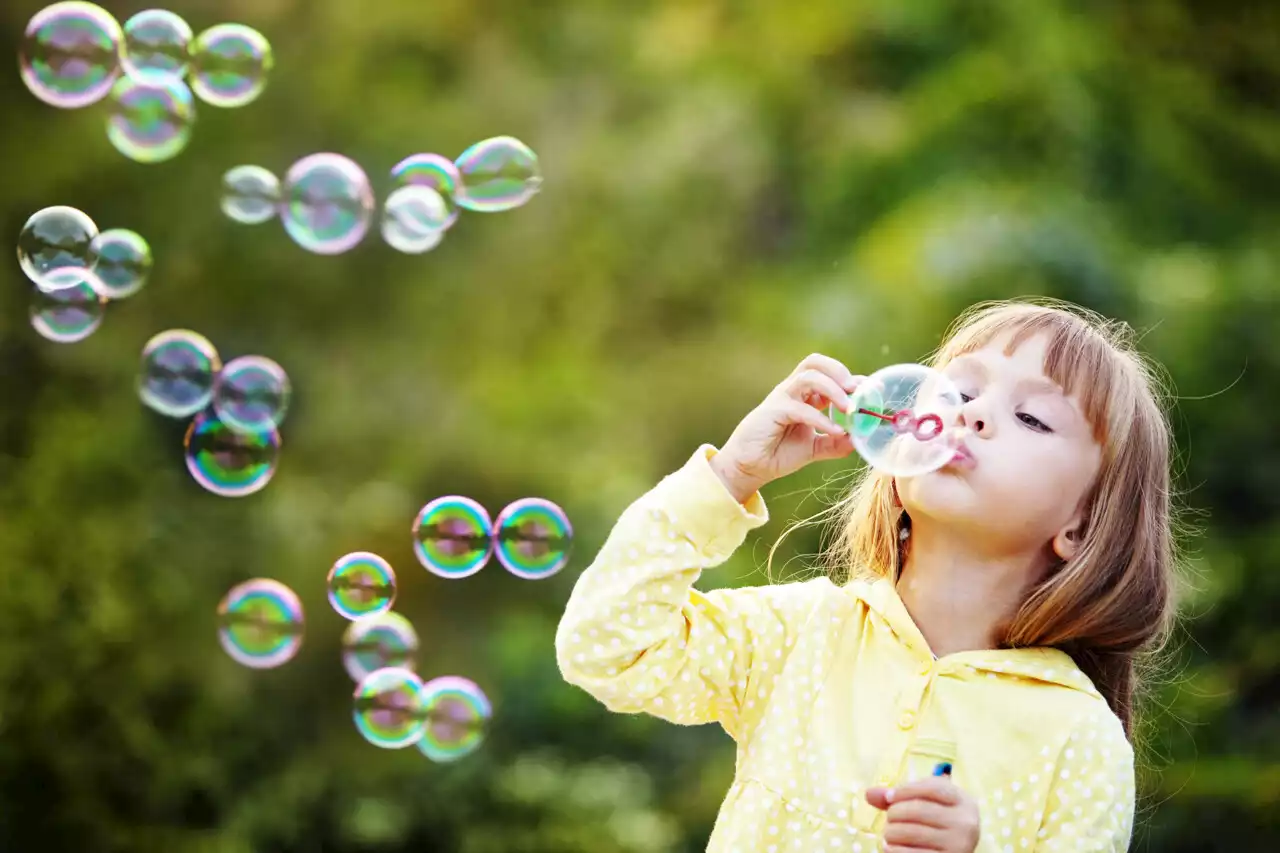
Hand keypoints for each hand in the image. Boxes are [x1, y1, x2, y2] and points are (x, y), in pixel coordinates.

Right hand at [709, 353, 860, 502]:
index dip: (853, 379)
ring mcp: (782, 397)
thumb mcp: (815, 448)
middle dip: (840, 371)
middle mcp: (794, 391)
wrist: (751, 467)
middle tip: (857, 390)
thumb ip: (835, 443)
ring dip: (833, 389)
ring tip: (849, 408)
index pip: (831, 376)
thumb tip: (858, 439)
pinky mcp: (773, 410)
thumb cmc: (779, 453)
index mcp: (805, 396)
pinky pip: (800, 408)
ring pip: (809, 376)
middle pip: (816, 363)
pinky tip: (835, 431)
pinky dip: (821, 418)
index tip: (875, 390)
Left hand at [865, 778, 980, 852]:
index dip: (905, 790)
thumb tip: (869, 793)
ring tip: (888, 834)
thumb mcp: (925, 804)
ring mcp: (959, 844)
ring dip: (891, 832)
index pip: (932, 787)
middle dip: (895, 813)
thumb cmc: (935, 824)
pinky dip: (894, 849)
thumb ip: (899, 797)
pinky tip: (889, 847)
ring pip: (912, 832)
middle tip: (889, 819)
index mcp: (963, 801)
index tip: (889, 797)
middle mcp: (966, 822)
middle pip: (919, 809)